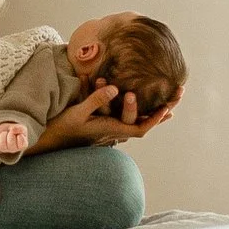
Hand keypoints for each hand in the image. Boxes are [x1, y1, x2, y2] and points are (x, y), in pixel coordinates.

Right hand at [33, 81, 180, 150]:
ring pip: (137, 122)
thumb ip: (96, 100)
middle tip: (177, 94)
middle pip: (144, 124)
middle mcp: (114, 132)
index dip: (154, 119)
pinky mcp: (106, 127)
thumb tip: (114, 88)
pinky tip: (144, 106)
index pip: (139, 128)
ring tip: (168, 102)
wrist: (51, 140)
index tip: (168, 108)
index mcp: (110, 130)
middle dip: (161, 110)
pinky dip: (140, 113)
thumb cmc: (63, 128)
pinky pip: (128, 120)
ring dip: (153, 111)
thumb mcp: (78, 112)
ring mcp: (111, 130)